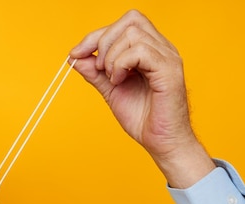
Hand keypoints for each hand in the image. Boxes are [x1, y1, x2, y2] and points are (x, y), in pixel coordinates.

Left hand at [69, 10, 214, 187]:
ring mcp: (167, 57)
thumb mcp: (111, 91)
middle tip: (99, 69)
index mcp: (150, 50)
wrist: (161, 143)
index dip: (96, 35)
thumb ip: (95, 73)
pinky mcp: (169, 70)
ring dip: (112, 56)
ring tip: (113, 79)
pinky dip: (121, 64)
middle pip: (130, 20)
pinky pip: (140, 51)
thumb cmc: (143, 118)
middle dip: (103, 40)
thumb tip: (75, 57)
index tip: (76, 54)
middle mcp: (161, 48)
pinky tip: (120, 81)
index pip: (123, 24)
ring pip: (132, 33)